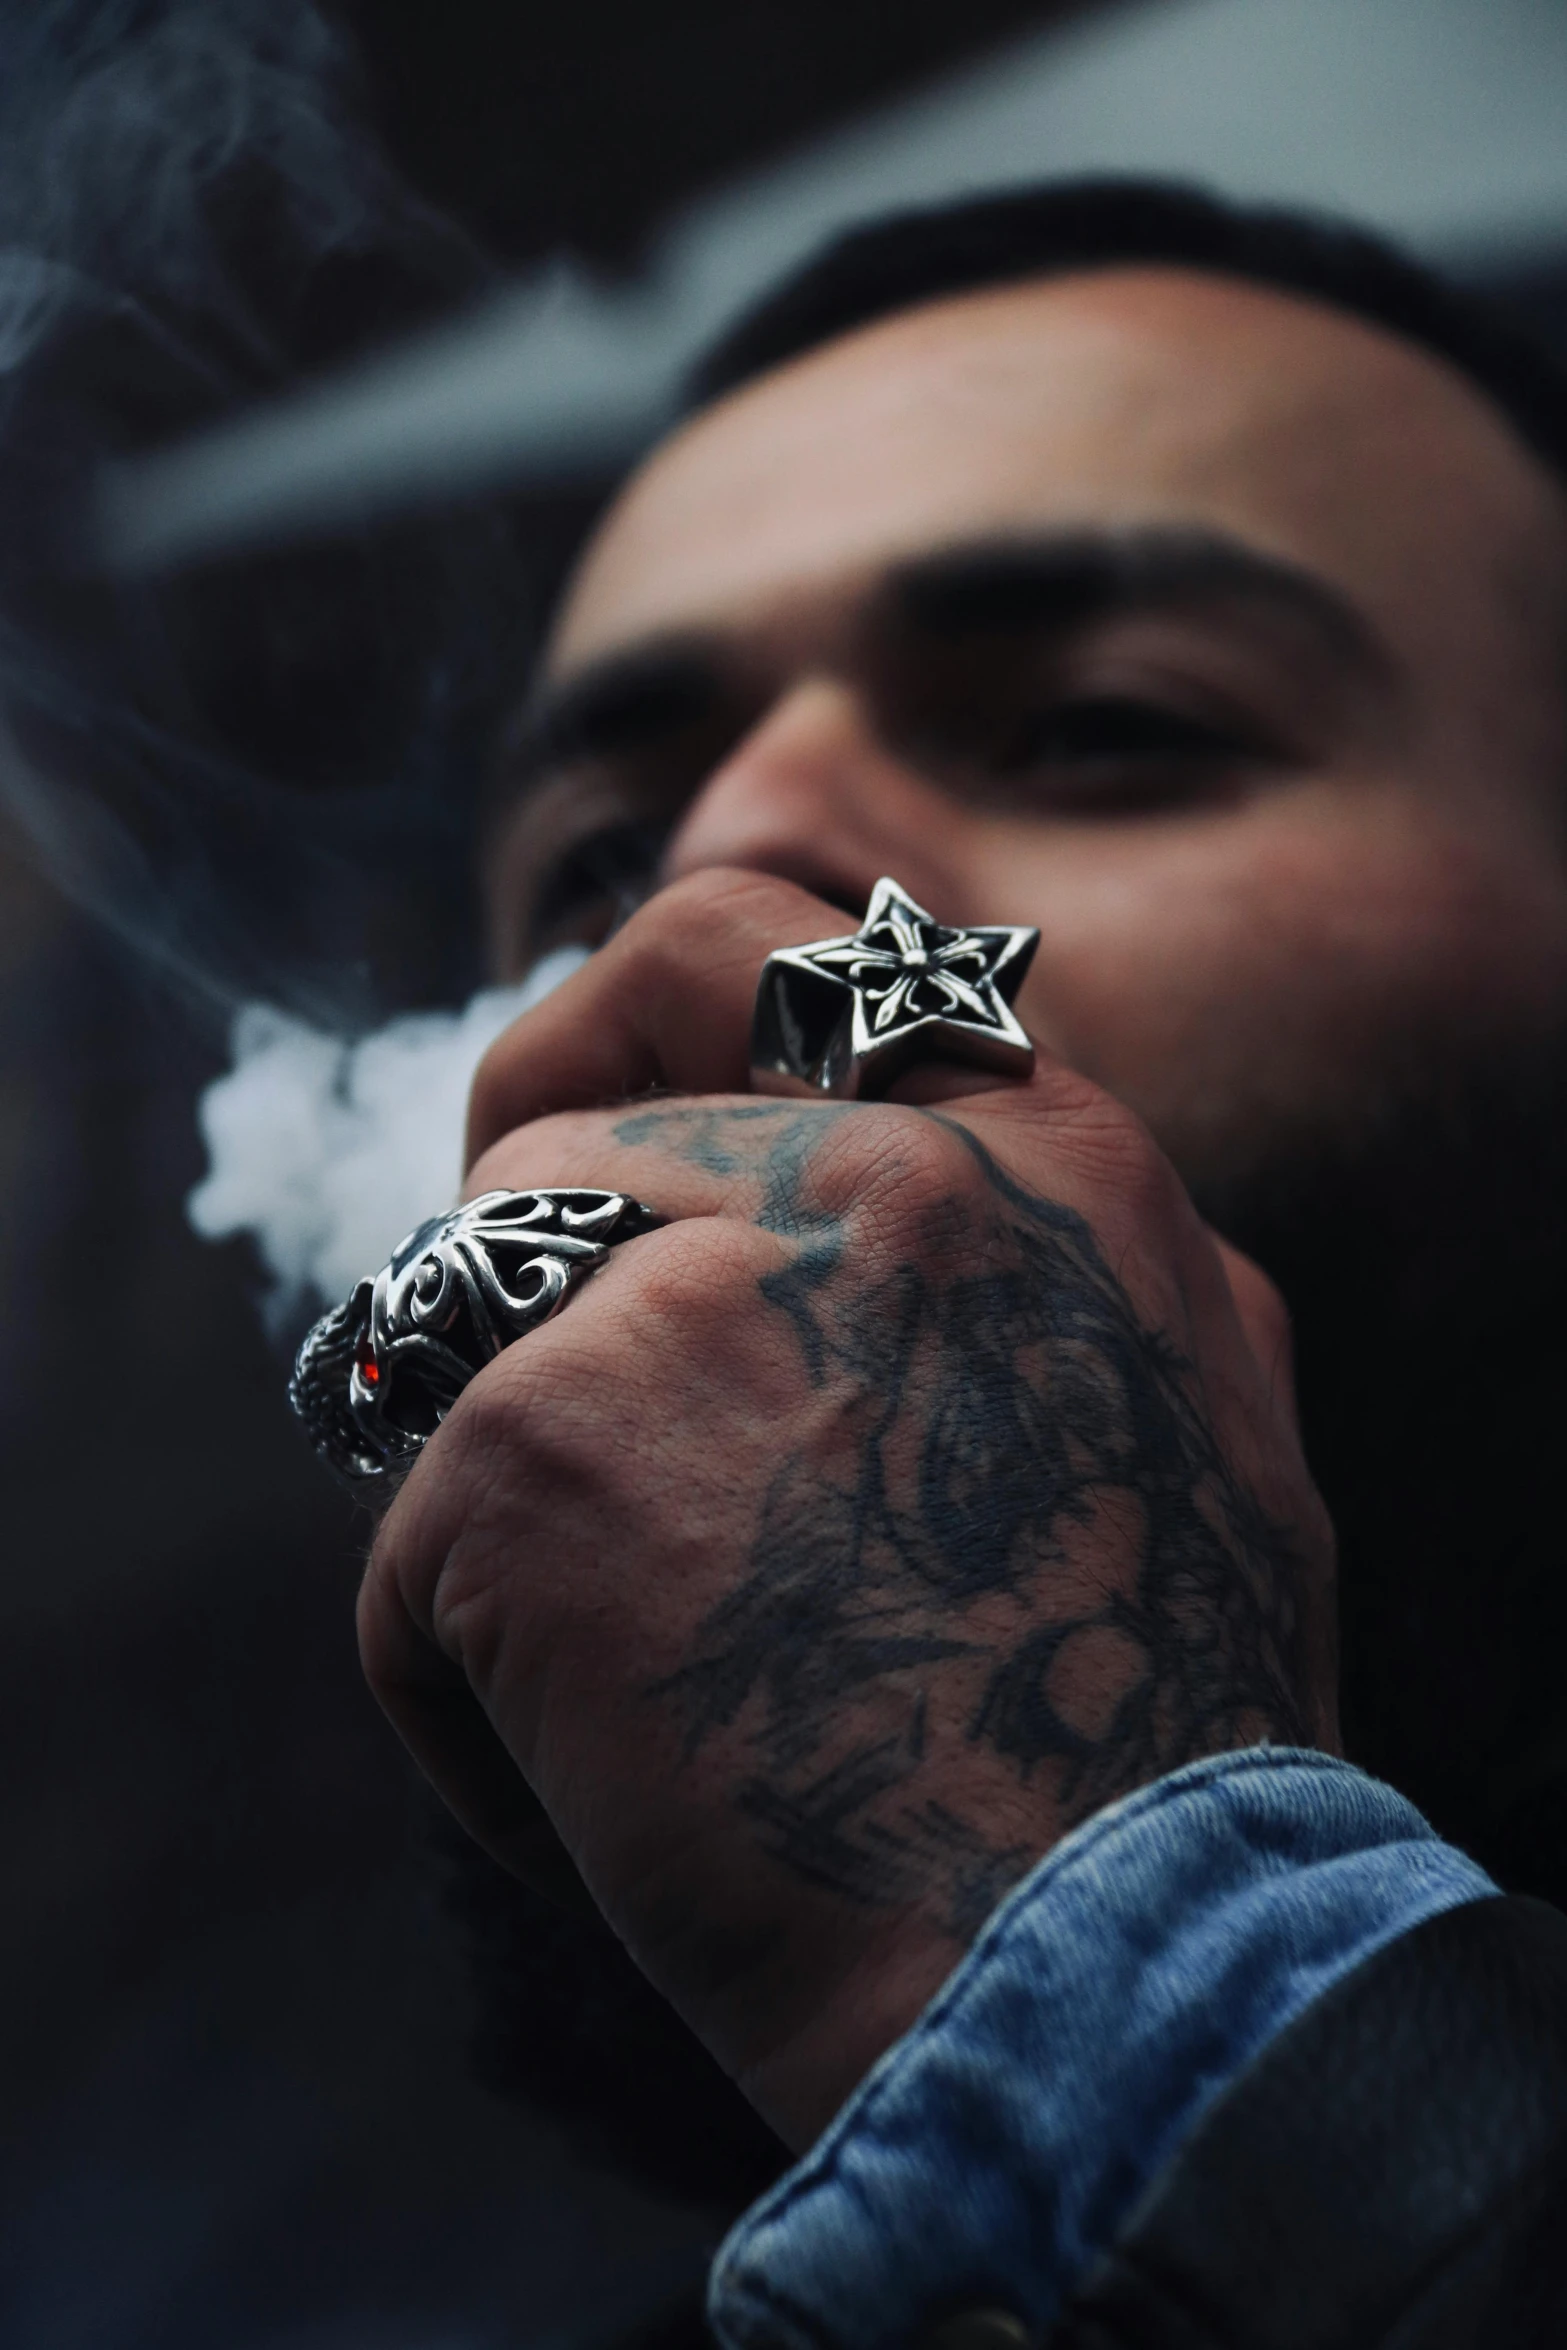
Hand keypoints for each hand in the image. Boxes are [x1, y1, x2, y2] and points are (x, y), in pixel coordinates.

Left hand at [359, 869, 1337, 2149]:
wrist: (1098, 1969)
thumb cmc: (1149, 1733)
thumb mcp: (1187, 1404)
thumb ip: (1053, 1250)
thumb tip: (916, 1134)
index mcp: (1041, 1155)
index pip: (766, 938)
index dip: (641, 1009)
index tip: (592, 1114)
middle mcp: (874, 1173)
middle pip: (560, 1117)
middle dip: (510, 1223)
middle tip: (515, 1375)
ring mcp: (701, 1288)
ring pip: (464, 1320)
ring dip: (508, 1492)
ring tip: (626, 1669)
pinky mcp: (539, 1441)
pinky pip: (413, 1534)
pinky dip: (463, 1680)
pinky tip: (593, 1788)